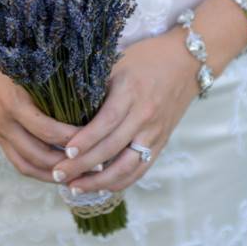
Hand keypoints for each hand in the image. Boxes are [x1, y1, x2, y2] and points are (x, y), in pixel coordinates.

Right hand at [0, 46, 79, 181]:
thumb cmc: (6, 52)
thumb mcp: (29, 65)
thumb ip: (51, 83)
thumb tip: (88, 97)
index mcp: (13, 103)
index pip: (49, 132)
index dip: (73, 140)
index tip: (96, 140)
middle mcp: (2, 121)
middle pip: (37, 155)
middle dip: (66, 164)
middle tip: (92, 165)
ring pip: (24, 164)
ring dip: (50, 174)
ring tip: (76, 175)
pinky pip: (15, 159)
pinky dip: (35, 168)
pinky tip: (54, 168)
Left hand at [50, 26, 199, 194]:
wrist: (187, 61)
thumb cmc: (147, 58)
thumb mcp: (118, 63)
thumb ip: (96, 85)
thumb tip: (64, 105)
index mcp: (131, 91)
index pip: (107, 121)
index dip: (86, 139)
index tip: (66, 152)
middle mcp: (145, 115)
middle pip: (112, 147)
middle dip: (83, 165)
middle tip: (58, 174)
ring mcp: (155, 132)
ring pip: (128, 166)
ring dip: (100, 181)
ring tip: (75, 188)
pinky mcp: (162, 142)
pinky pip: (141, 168)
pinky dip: (121, 181)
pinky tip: (101, 187)